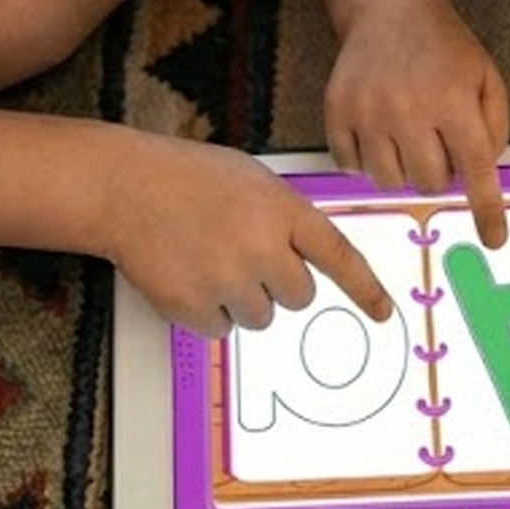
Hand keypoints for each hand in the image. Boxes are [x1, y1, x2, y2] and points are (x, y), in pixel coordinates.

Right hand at [104, 136, 394, 339]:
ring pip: (262, 317)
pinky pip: (223, 330)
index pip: (340, 256)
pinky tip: (189, 275)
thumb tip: (308, 259)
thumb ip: (287, 216)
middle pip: (300, 297)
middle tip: (242, 254)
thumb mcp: (253, 180)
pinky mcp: (194, 308)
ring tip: (208, 259)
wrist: (124, 187)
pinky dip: (209, 311)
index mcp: (282, 210)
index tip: (385, 313)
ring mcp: (227, 281)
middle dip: (278, 282)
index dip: (366, 289)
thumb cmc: (188, 178)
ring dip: (243, 298)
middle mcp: (261, 248)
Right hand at [322, 0, 509, 246]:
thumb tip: (480, 176)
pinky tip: (378, 131)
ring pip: (390, 181)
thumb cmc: (445, 48)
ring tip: (408, 136)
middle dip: (441, 172)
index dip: (487, 211)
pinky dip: (367, 161)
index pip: (476, 170)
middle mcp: (410, 110)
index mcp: (454, 101)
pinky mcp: (337, 112)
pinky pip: (351, 167)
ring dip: (404, 169)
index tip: (495, 240)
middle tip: (438, 139)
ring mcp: (368, 112)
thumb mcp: (487, 77)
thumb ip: (494, 129)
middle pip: (430, 183)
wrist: (389, 8)